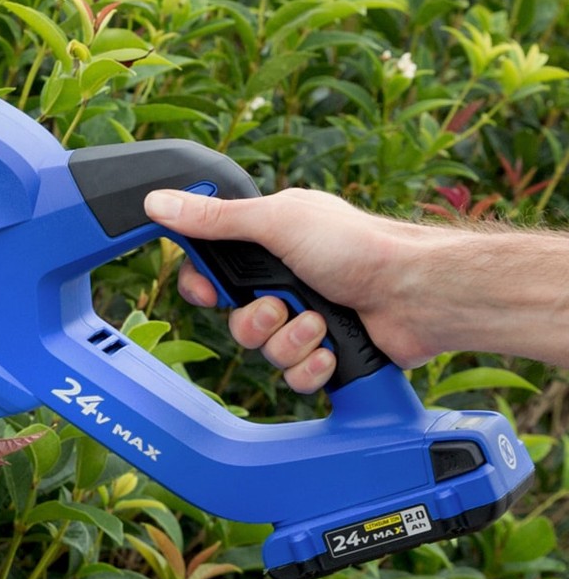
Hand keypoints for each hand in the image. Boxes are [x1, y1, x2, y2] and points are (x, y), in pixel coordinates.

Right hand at [142, 187, 434, 393]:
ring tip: (319, 324)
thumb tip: (158, 202)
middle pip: (235, 319)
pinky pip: (295, 376)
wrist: (421, 295)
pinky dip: (312, 367)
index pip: (214, 272)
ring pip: (264, 351)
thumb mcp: (277, 222)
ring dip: (289, 342)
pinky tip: (331, 352)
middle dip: (255, 320)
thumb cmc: (360, 246)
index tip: (210, 294)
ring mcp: (308, 319)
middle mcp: (286, 282)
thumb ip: (215, 218)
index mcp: (269, 244)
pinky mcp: (329, 354)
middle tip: (278, 307)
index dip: (205, 288)